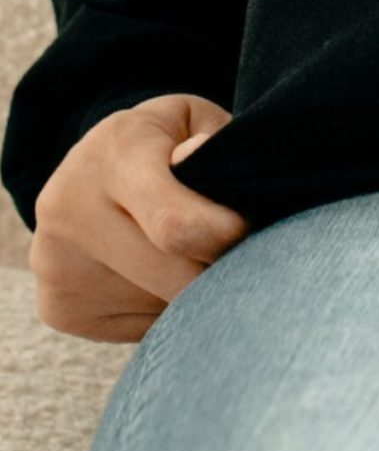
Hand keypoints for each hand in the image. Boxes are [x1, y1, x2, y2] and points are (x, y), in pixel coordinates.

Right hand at [28, 92, 252, 342]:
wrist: (89, 169)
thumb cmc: (163, 141)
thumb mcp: (194, 120)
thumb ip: (213, 144)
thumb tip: (201, 160)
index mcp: (116, 155)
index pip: (175, 223)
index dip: (225, 237)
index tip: (248, 231)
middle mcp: (73, 211)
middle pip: (173, 278)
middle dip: (219, 271)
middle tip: (239, 249)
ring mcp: (57, 266)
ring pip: (159, 307)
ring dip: (192, 292)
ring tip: (191, 251)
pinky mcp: (59, 307)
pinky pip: (138, 329)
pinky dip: (162, 308)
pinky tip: (157, 271)